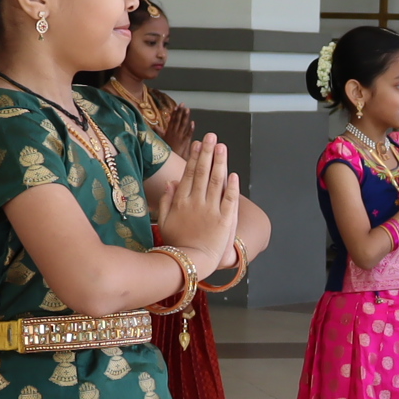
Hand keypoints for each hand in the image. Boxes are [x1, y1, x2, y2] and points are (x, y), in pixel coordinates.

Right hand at [155, 133, 241, 270]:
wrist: (190, 262)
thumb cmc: (176, 243)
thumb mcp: (165, 221)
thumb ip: (168, 201)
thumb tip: (172, 182)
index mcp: (182, 202)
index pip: (190, 174)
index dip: (195, 157)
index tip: (200, 144)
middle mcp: (196, 202)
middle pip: (203, 172)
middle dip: (208, 152)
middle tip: (212, 136)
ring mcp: (211, 210)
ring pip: (216, 181)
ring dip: (219, 162)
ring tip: (222, 147)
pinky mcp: (225, 220)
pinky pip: (229, 199)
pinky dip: (231, 186)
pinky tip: (233, 173)